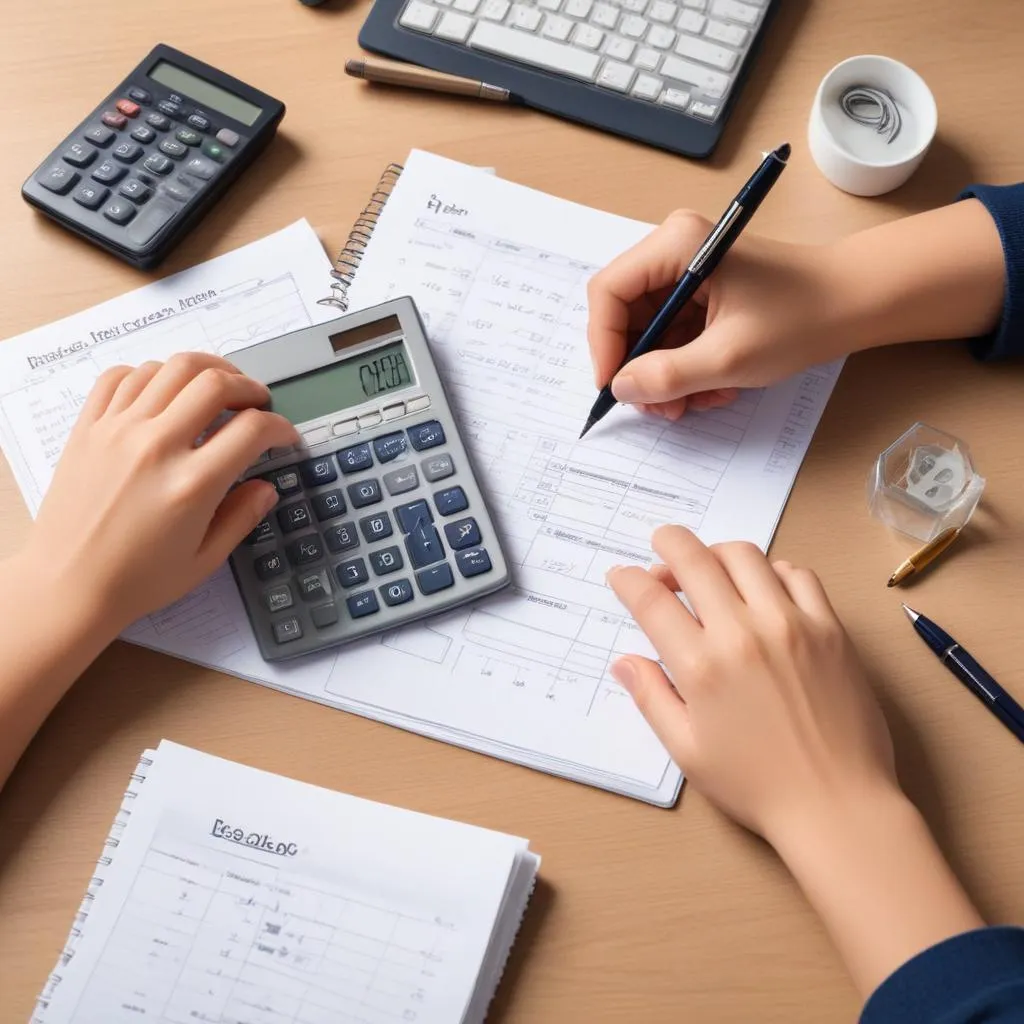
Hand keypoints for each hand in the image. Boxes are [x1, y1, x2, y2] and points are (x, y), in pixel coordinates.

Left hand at [25, 353, 298, 636]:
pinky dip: (150, 374)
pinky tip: (164, 392)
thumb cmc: (135, 580)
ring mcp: (118, 432)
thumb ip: (241, 517)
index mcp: (192, 485)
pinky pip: (121, 377)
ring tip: (216, 387)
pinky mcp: (89, 428)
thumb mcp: (204, 560)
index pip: (252, 429)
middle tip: (257, 401)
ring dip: (205, 370)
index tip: (284, 436)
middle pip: (214, 383)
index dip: (280, 427)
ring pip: (170, 368)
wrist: (67, 585)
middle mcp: (156, 447)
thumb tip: (266, 487)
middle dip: (248, 386)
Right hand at [586, 211, 851, 420]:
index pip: (609, 293)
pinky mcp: (703, 291)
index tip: (615, 387)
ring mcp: (689, 271)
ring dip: (665, 374)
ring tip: (695, 402)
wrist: (857, 302)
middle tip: (660, 406)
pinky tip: (712, 387)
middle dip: (639, 366)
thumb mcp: (729, 358)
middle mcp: (675, 249)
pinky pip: (673, 334)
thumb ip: (668, 376)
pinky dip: (685, 366)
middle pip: (625, 314)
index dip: (604, 344)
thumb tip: (621, 388)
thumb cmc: (802, 318)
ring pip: (648, 332)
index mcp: (677, 244)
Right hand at [606, 527, 896, 847]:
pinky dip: (771, 570)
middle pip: (694, 560)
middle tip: (659, 545)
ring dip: (716, 551)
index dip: (627, 580)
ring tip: (708, 566)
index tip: (620, 576)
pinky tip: (762, 587)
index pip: (651, 600)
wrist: (836, 804)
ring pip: (744, 556)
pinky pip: (797, 575)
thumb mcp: (687, 750)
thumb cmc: (757, 786)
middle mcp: (743, 633)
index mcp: (701, 666)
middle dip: (667, 543)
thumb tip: (623, 661)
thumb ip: (651, 697)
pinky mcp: (829, 628)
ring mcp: (791, 624)